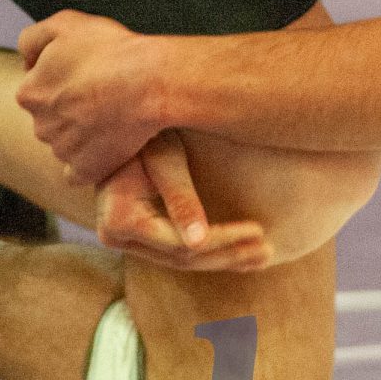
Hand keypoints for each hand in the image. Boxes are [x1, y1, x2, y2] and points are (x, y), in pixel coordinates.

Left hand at [17, 9, 165, 186]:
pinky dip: (89, 162)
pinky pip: (79, 171)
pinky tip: (106, 145)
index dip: (63, 78)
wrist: (149, 83)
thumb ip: (32, 38)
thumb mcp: (64, 23)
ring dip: (81, 134)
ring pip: (65, 144)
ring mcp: (63, 151)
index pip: (37, 89)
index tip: (86, 73)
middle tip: (101, 93)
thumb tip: (25, 60)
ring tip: (112, 114)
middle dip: (69, 108)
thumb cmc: (111, 50)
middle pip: (51, 118)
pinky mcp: (87, 170)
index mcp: (29, 93)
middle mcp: (40, 126)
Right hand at [95, 132, 270, 271]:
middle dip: (228, 254)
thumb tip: (198, 243)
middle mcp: (113, 236)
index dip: (222, 239)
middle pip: (181, 258)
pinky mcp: (133, 235)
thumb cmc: (147, 131)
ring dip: (224, 258)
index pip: (180, 244)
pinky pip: (175, 250)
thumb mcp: (167, 160)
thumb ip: (181, 200)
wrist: (122, 120)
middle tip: (267, 249)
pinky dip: (210, 252)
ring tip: (264, 254)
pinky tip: (242, 255)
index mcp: (118, 219)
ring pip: (180, 260)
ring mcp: (121, 239)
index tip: (259, 230)